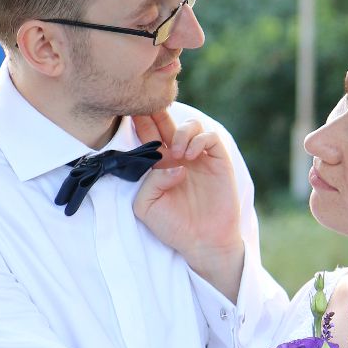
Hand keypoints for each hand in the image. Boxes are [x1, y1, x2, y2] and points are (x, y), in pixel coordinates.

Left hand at [132, 112, 244, 297]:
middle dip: (156, 111)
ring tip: (178, 153)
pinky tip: (191, 156)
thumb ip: (149, 182)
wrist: (202, 242)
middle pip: (166, 123)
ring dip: (181, 132)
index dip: (139, 122)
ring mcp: (199, 157)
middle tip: (148, 106)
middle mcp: (178, 157)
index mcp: (158, 165)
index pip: (146, 136)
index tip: (129, 111)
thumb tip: (173, 164)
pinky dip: (199, 140)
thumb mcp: (146, 207)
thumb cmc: (173, 226)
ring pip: (190, 125)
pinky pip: (210, 137)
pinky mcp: (218, 160)